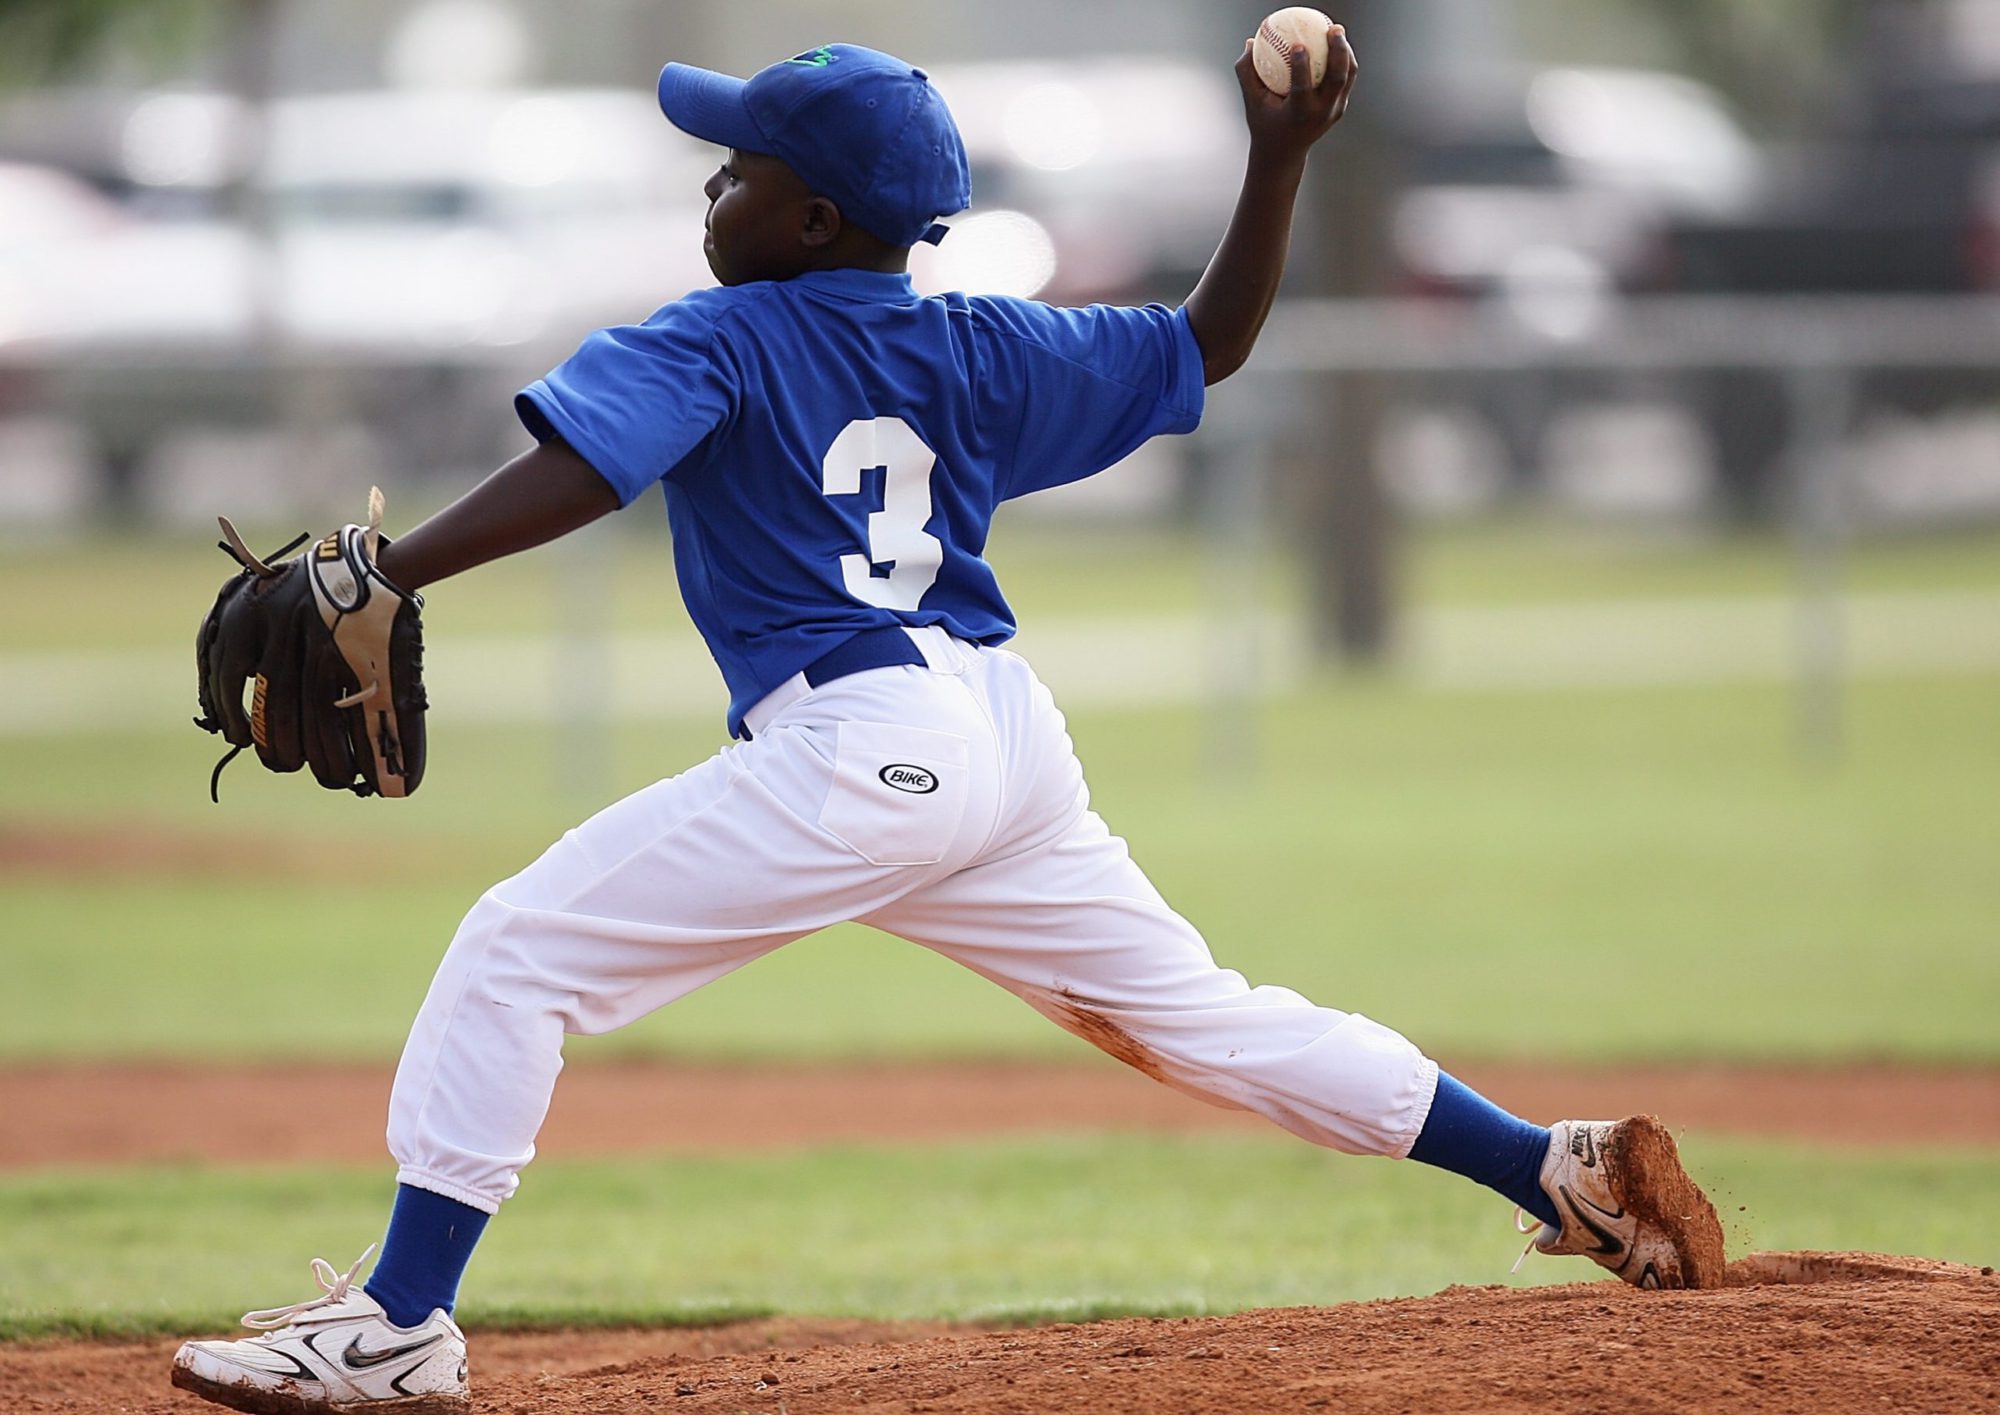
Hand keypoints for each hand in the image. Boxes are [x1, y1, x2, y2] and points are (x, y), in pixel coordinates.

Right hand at [1234, 22, 1356, 161]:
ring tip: (1336, 30)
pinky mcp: (1340, 107)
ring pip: (1347, 76)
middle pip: (1336, 79)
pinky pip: (1346, 78)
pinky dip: (1344, 59)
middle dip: (1338, 51)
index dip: (1301, 65)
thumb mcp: (1252, 102)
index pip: (1302, 88)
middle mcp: (1320, 113)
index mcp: (1298, 114)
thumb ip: (1247, 72)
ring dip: (1345, 52)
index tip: (1297, 44)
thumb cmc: (1264, 123)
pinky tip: (1336, 43)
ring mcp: (1333, 111)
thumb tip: (1249, 42)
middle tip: (1333, 29)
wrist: (1285, 152)